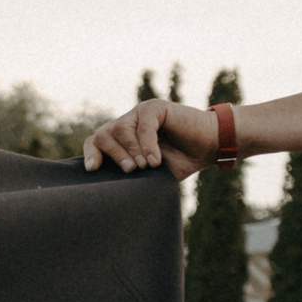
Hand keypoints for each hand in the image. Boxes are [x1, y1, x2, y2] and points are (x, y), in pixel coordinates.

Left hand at [82, 95, 220, 177]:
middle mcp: (128, 122)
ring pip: (120, 129)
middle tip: (129, 171)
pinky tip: (155, 161)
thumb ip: (132, 176)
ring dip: (130, 151)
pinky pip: (143, 126)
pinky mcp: (155, 108)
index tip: (92, 169)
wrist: (210, 146)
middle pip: (104, 135)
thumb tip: (110, 193)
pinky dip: (148, 145)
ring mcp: (139, 113)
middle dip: (112, 155)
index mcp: (122, 138)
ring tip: (144, 167)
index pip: (96, 142)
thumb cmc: (182, 161)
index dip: (91, 154)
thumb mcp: (151, 173)